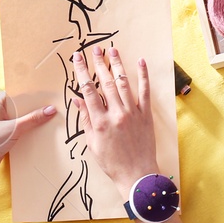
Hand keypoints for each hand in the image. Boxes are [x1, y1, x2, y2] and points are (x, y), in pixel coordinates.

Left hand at [0, 90, 56, 179]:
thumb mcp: (13, 128)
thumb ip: (33, 119)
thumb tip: (51, 109)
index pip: (20, 93)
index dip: (36, 95)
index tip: (52, 95)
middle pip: (23, 105)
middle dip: (37, 108)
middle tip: (56, 106)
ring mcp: (2, 121)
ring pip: (23, 117)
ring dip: (34, 120)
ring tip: (53, 118)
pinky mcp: (5, 133)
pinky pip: (21, 128)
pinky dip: (29, 130)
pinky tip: (42, 130)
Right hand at [71, 45, 157, 188]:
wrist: (136, 174)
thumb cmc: (111, 162)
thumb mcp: (92, 142)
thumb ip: (86, 119)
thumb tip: (77, 100)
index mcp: (100, 122)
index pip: (88, 91)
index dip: (82, 72)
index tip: (78, 58)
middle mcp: (116, 114)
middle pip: (105, 83)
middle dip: (99, 63)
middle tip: (95, 49)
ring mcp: (133, 113)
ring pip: (123, 83)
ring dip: (118, 65)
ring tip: (112, 50)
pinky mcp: (146, 114)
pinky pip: (145, 91)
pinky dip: (143, 75)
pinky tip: (140, 62)